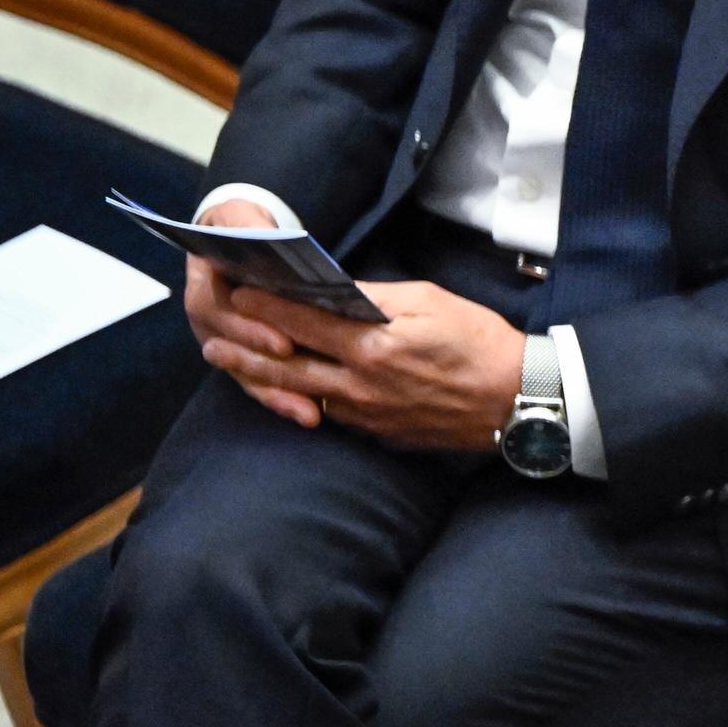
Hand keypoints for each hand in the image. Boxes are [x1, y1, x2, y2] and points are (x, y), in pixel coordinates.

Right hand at [181, 200, 321, 425]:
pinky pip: (260, 381)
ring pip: (245, 374)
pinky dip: (282, 398)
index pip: (216, 311)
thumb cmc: (244, 229)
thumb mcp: (241, 217)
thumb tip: (264, 235)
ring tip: (308, 414)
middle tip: (306, 388)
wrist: (238, 240)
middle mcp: (208, 318)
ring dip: (275, 395)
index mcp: (203, 283)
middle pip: (229, 352)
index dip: (247, 330)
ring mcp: (225, 341)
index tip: (283, 344)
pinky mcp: (246, 356)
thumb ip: (247, 224)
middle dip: (266, 370)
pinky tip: (310, 414)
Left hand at [198, 265, 524, 449]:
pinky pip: (331, 415)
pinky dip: (303, 400)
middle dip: (243, 352)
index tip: (239, 294)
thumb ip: (376, 298)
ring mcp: (367, 415)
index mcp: (372, 346)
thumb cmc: (479, 342)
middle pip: (285, 368)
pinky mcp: (379, 434)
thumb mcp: (431, 301)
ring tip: (232, 368)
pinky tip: (291, 391)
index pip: (303, 322)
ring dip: (261, 381)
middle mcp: (360, 385)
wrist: (517, 400)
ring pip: (300, 396)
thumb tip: (335, 292)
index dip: (266, 307)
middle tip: (211, 342)